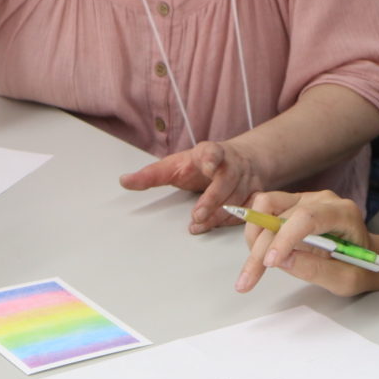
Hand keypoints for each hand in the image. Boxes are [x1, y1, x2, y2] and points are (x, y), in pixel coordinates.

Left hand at [118, 140, 264, 233]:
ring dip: (219, 214)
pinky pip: (248, 210)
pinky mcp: (255, 195)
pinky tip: (219, 226)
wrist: (239, 161)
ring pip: (237, 199)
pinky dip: (235, 220)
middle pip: (227, 180)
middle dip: (213, 198)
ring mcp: (245, 180)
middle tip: (197, 215)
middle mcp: (231, 165)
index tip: (207, 164)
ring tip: (199, 225)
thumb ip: (151, 175)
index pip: (213, 152)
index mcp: (209, 153)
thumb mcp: (174, 165)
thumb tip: (123, 181)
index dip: (211, 158)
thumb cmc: (200, 165)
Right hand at [233, 190, 378, 295]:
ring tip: (255, 266)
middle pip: (280, 215)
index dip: (283, 239)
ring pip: (265, 205)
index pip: (307, 218)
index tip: (269, 264)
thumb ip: (316, 270)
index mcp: (344, 214)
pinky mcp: (292, 204)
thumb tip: (282, 261)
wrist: (368, 256)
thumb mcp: (346, 280)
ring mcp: (306, 199)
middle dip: (260, 249)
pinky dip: (256, 231)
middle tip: (247, 280)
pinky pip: (265, 209)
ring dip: (253, 236)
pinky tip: (260, 253)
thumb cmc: (361, 268)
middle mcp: (323, 200)